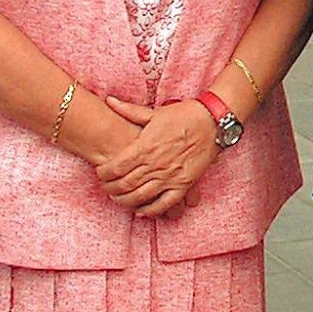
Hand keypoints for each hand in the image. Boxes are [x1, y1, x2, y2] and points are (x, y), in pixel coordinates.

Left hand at [96, 97, 217, 217]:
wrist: (212, 122)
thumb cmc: (183, 115)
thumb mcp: (154, 112)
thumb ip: (129, 110)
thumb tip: (109, 100)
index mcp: (145, 147)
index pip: (115, 167)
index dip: (103, 174)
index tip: (100, 173)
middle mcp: (155, 164)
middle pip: (124, 185)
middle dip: (110, 189)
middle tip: (106, 187)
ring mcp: (170, 176)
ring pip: (140, 197)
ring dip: (125, 201)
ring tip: (119, 198)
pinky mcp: (184, 184)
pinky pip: (164, 204)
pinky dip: (150, 210)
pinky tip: (141, 210)